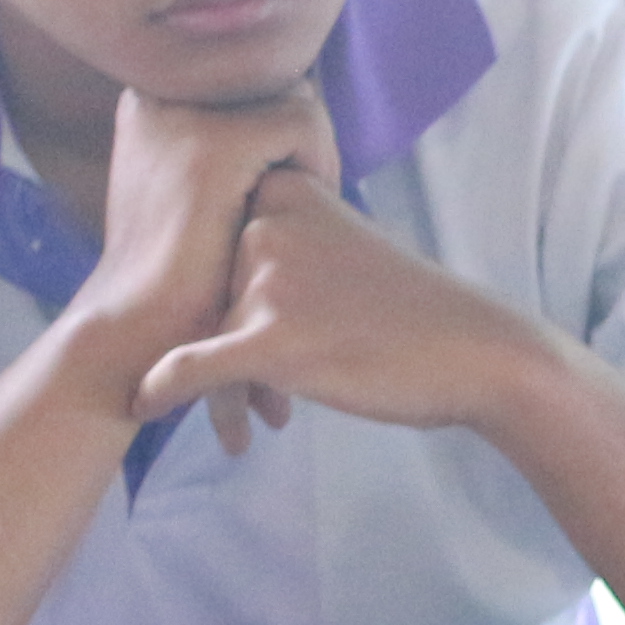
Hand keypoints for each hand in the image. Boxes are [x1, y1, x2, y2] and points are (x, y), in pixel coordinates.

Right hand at [75, 85, 336, 413]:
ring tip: (307, 207)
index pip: (249, 79)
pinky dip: (320, 164)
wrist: (140, 326)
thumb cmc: (181, 273)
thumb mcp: (200, 190)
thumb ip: (236, 144)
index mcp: (150, 94)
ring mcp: (184, 111)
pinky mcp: (217, 142)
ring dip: (315, 151)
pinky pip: (305, 123)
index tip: (287, 184)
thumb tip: (301, 99)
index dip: (283, 129)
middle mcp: (159, 89)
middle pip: (275, 81)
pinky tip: (306, 210)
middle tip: (308, 197)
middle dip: (303, 136)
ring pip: (295, 96)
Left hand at [134, 165, 561, 456]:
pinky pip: (193, 367)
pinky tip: (144, 405)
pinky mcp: (272, 338)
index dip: (218, 297)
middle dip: (216, 351)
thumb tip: (227, 272)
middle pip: (208, 292)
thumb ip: (288, 242)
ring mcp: (268, 279)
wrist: (480, 354)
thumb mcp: (346, 247)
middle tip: (247, 406)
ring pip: (204, 337)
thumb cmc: (419, 314)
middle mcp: (266, 224)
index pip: (217, 242)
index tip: (218, 335)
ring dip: (219, 392)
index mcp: (283, 192)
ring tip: (242, 432)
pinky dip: (164, 387)